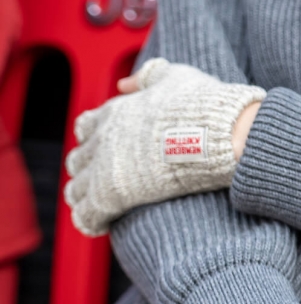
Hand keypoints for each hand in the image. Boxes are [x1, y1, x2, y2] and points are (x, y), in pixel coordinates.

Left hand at [64, 58, 265, 235]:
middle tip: (104, 185)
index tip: (106, 152)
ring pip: (77, 189)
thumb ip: (147, 78)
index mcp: (115, 111)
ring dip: (85, 199)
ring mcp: (105, 166)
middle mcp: (104, 138)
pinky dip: (90, 221)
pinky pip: (88, 214)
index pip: (86, 128)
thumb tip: (123, 84)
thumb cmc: (204, 107)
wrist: (220, 134)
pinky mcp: (112, 193)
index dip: (94, 141)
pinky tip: (100, 226)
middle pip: (79, 159)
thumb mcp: (174, 77)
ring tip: (98, 210)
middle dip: (88, 172)